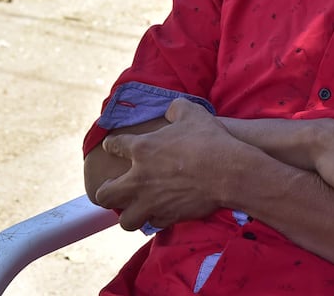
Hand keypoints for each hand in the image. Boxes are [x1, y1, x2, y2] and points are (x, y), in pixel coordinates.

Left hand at [95, 99, 236, 230]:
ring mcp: (151, 201)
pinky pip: (153, 224)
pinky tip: (160, 212)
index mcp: (142, 149)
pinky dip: (155, 219)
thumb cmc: (208, 139)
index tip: (112, 146)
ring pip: (125, 220)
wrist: (227, 171)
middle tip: (113, 188)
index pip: (115, 146)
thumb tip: (171, 110)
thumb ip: (176, 108)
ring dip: (128, 214)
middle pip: (106, 195)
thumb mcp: (192, 113)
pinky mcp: (167, 216)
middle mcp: (139, 179)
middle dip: (105, 192)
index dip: (112, 145)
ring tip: (134, 208)